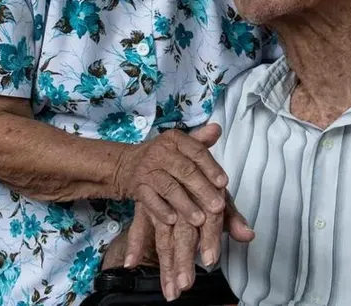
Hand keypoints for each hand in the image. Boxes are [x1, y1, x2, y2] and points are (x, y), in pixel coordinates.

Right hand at [113, 124, 227, 226]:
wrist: (126, 165)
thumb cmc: (162, 157)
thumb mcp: (180, 145)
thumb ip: (201, 141)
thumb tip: (217, 129)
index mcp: (175, 139)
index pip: (196, 151)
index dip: (211, 167)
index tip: (224, 183)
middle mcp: (160, 152)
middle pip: (185, 171)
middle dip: (203, 190)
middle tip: (218, 207)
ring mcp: (147, 170)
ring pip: (169, 188)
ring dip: (185, 205)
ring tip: (200, 220)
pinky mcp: (137, 187)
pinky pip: (150, 200)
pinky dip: (161, 210)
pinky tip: (173, 221)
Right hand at [125, 191, 254, 301]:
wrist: (170, 155)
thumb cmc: (200, 180)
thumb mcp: (219, 197)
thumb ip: (233, 219)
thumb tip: (249, 236)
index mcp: (205, 195)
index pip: (210, 220)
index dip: (210, 240)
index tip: (210, 261)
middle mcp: (183, 199)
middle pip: (184, 233)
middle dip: (184, 260)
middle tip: (185, 285)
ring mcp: (162, 204)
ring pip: (163, 236)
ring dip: (165, 263)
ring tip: (169, 287)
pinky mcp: (146, 205)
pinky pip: (138, 226)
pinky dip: (134, 244)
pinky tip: (132, 263)